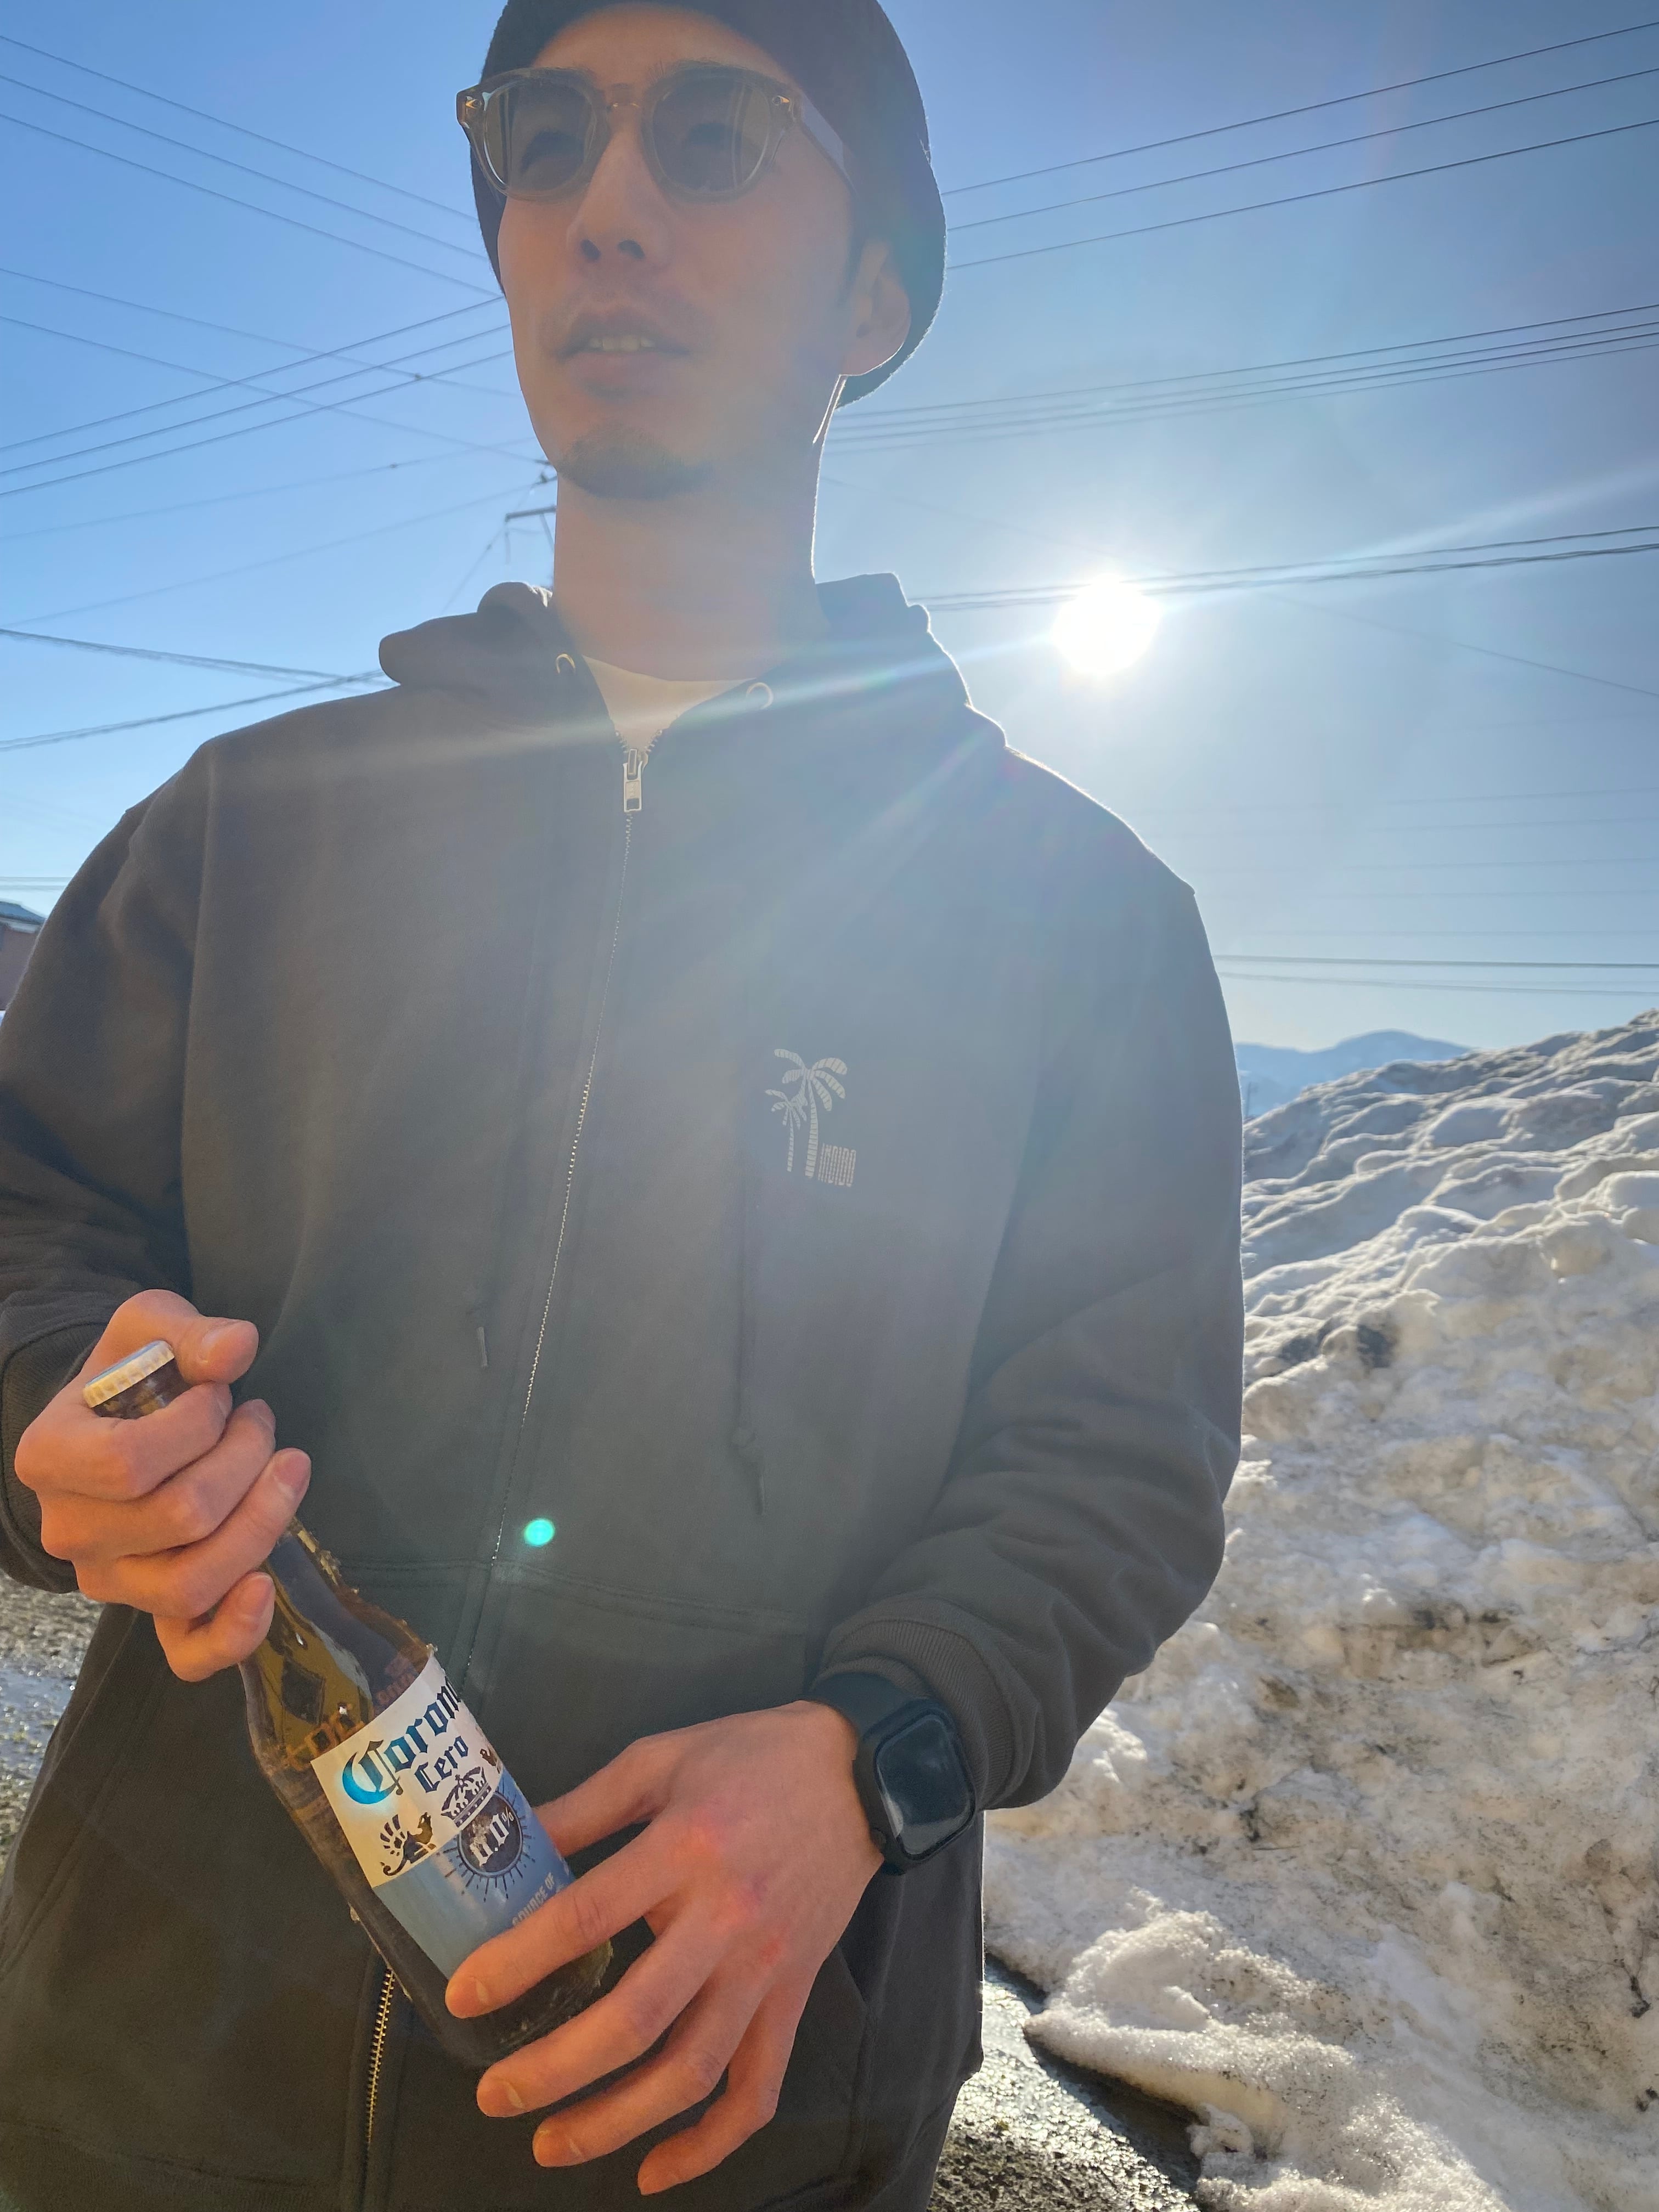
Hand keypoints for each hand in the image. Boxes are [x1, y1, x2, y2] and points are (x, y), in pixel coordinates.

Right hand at [13, 1289, 309, 1679]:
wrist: (121, 1425)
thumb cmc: (134, 1375)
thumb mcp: (148, 1328)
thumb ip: (187, 1333)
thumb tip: (235, 1348)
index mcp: (50, 1459)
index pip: (129, 1462)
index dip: (196, 1425)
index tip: (219, 1395)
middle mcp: (69, 1532)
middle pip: (180, 1518)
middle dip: (245, 1460)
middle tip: (260, 1422)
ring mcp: (109, 1581)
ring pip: (192, 1583)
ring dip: (260, 1522)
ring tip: (286, 1468)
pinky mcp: (151, 1615)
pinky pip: (188, 1654)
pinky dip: (233, 1633)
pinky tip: (266, 1588)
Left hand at [447, 1701, 881, 2193]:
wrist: (858, 1773)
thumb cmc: (750, 1757)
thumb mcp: (660, 1758)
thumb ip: (585, 1806)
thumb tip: (506, 1840)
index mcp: (684, 1847)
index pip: (587, 1916)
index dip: (519, 1961)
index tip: (465, 1996)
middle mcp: (725, 1918)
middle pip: (634, 2016)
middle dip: (554, 2069)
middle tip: (494, 2095)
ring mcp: (765, 1966)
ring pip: (691, 2070)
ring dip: (616, 2122)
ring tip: (550, 2144)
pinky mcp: (795, 1994)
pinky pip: (757, 2088)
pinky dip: (709, 2143)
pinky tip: (655, 2170)